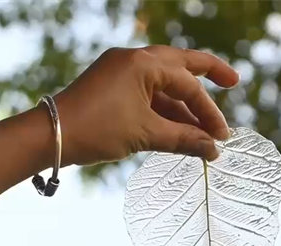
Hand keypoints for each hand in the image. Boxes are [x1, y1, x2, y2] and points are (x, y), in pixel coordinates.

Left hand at [52, 46, 239, 164]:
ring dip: (181, 106)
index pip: (187, 84)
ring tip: (201, 132)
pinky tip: (176, 129)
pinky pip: (143, 93)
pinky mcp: (108, 86)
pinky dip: (161, 109)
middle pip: (179, 64)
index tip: (221, 137)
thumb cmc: (95, 130)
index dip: (208, 112)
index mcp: (142, 63)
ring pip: (161, 84)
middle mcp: (131, 59)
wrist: (48, 137)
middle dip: (205, 76)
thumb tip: (213, 151)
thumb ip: (182, 140)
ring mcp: (118, 71)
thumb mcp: (144, 135)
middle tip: (232, 82)